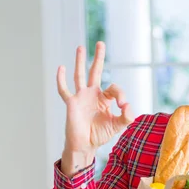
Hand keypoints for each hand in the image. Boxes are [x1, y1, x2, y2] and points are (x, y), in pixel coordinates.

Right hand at [57, 42, 133, 175]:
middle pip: (96, 72)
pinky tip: (61, 68)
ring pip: (80, 76)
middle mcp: (93, 95)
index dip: (120, 94)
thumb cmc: (100, 134)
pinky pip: (64, 89)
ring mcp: (81, 97)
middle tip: (101, 43)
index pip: (114, 88)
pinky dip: (61, 79)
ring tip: (80, 48)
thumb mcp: (118, 126)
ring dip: (80, 62)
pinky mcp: (71, 103)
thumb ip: (127, 116)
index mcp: (105, 99)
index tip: (122, 105)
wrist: (85, 145)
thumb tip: (127, 105)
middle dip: (99, 58)